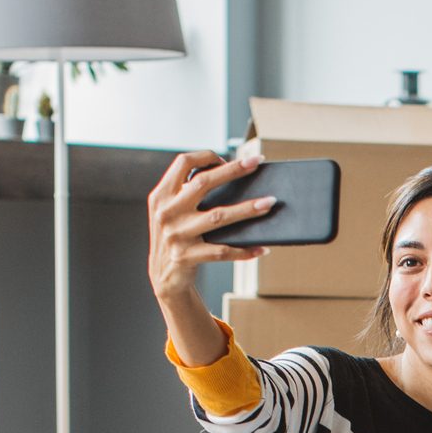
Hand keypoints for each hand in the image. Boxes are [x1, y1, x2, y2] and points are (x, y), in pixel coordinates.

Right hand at [146, 149, 272, 299]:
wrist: (163, 276)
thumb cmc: (177, 236)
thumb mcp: (172, 212)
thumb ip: (188, 193)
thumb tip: (233, 176)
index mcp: (161, 196)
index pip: (182, 162)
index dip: (206, 155)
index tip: (227, 157)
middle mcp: (166, 212)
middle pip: (203, 183)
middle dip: (233, 170)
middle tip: (257, 161)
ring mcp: (175, 235)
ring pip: (218, 216)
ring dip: (247, 209)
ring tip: (270, 202)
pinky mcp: (186, 256)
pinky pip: (222, 251)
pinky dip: (244, 250)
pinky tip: (261, 248)